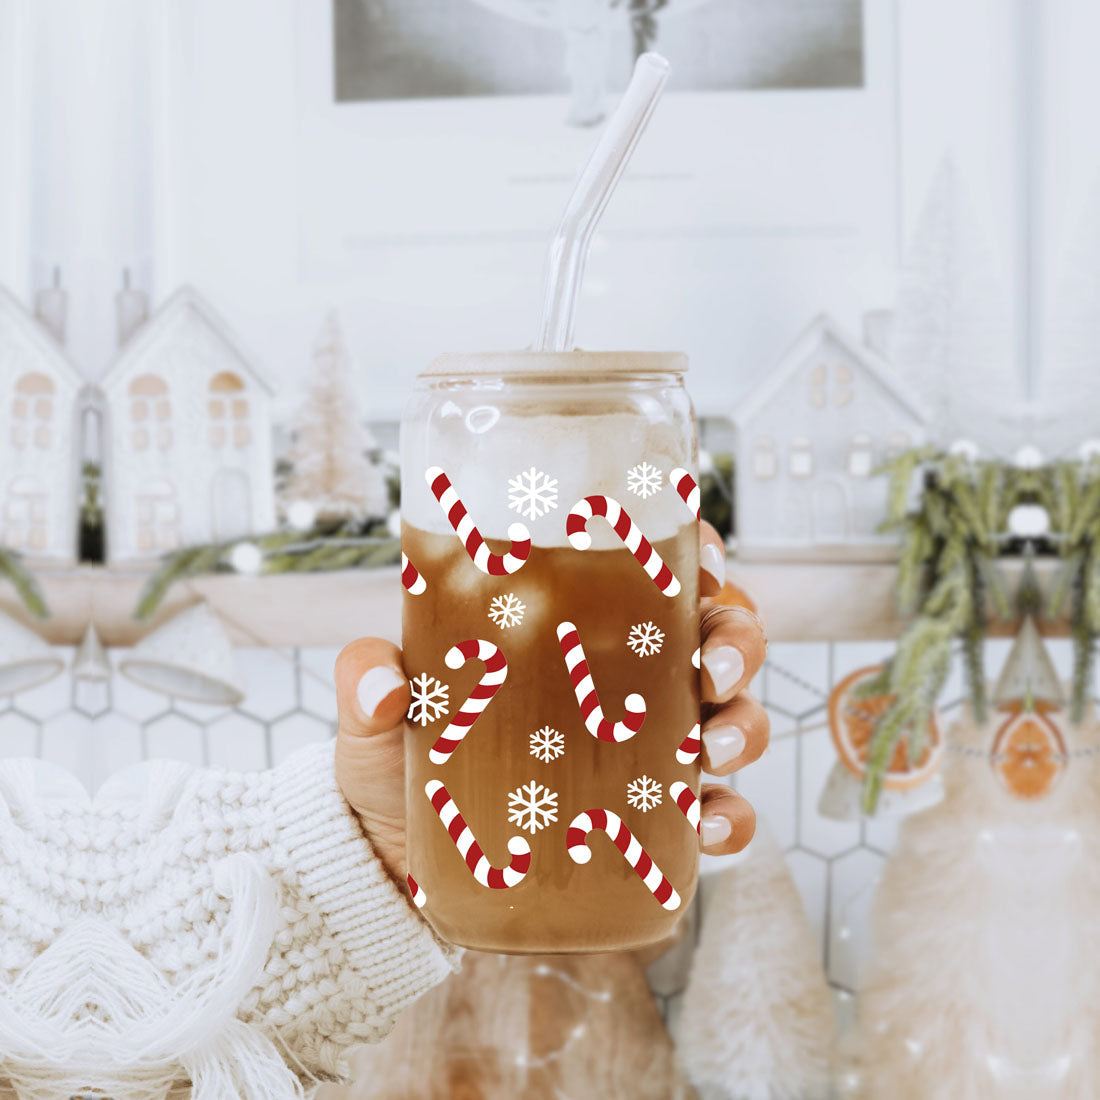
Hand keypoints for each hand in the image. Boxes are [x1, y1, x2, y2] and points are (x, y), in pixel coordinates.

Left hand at [334, 521, 768, 883]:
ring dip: (743, 724)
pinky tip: (713, 822)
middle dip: (737, 641)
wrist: (398, 863)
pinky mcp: (648, 820)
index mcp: (578, 630)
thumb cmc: (401, 764)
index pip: (654, 573)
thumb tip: (384, 686)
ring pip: (731, 717)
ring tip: (713, 745)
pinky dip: (730, 816)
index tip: (700, 566)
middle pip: (714, 637)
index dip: (697, 557)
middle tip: (713, 666)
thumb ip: (369, 678)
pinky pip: (713, 813)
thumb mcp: (378, 712)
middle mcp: (626, 682)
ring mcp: (644, 749)